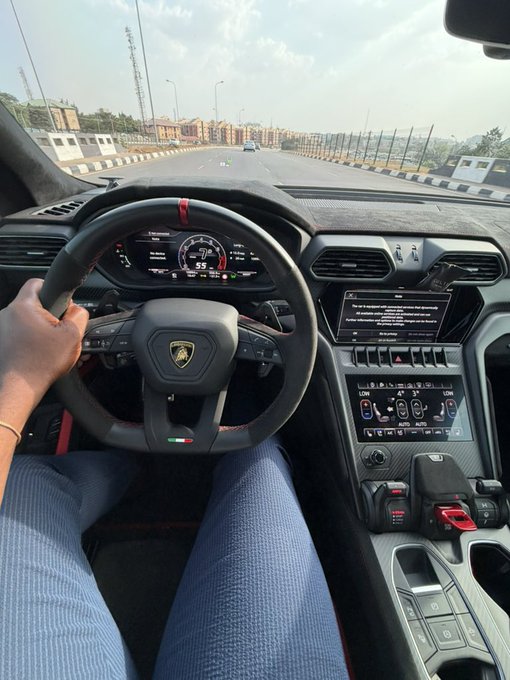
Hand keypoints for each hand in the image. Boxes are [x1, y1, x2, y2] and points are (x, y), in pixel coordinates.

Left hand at [0, 279, 87, 424]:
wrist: (20, 388)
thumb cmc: (41, 363)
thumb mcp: (72, 336)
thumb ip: (79, 315)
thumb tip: (78, 309)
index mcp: (24, 306)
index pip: (38, 282)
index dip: (54, 290)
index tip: (63, 305)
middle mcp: (8, 313)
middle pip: (33, 303)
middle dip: (49, 314)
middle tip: (59, 330)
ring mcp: (2, 328)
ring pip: (26, 319)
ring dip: (39, 327)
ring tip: (48, 345)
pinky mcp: (2, 341)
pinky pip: (19, 332)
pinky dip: (29, 339)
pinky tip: (37, 352)